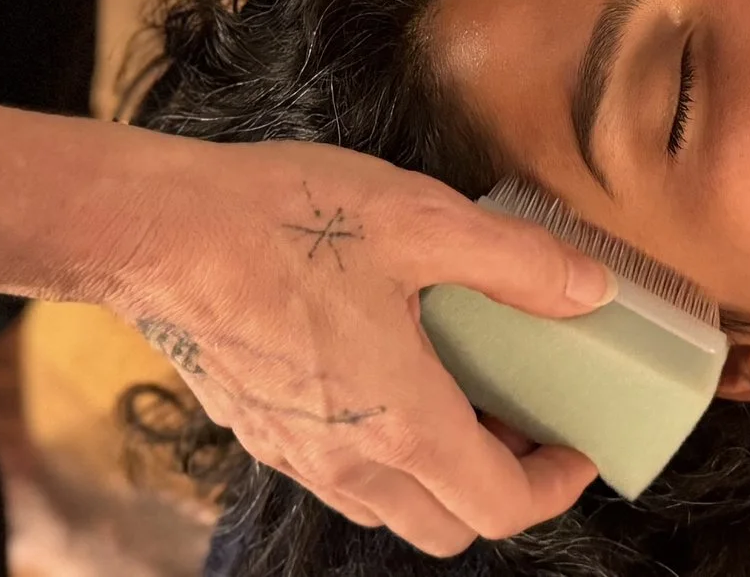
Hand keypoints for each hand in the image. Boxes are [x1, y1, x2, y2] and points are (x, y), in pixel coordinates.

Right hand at [111, 138, 616, 556]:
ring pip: (389, 508)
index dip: (554, 486)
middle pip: (447, 527)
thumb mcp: (422, 221)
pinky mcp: (257, 432)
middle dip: (499, 488)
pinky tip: (382, 372)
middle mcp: (349, 462)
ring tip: (457, 392)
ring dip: (437, 475)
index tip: (575, 447)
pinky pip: (338, 475)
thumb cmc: (285, 221)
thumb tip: (592, 289)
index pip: (500, 507)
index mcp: (402, 423)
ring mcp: (296, 455)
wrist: (157, 232)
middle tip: (520, 417)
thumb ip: (518, 264)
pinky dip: (381, 453)